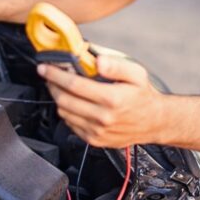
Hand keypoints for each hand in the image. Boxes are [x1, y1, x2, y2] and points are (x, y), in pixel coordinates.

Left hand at [38, 54, 165, 147]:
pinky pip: (71, 125)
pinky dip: (67, 112)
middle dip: (52, 85)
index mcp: (112, 98)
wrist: (154, 122)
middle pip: (64, 100)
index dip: (55, 74)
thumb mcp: (136, 73)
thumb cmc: (143, 96)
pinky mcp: (94, 140)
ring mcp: (97, 131)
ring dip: (58, 98)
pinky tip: (73, 102)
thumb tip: (97, 60)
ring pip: (64, 113)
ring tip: (61, 87)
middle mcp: (103, 117)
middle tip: (49, 75)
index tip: (44, 67)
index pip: (74, 84)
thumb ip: (115, 65)